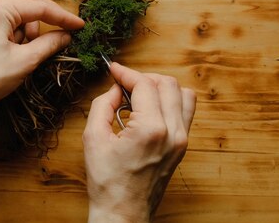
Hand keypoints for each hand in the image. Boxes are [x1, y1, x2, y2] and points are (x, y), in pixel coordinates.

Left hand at [0, 0, 83, 107]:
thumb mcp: (26, 60)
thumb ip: (49, 43)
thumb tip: (67, 35)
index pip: (39, 8)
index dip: (62, 17)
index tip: (79, 26)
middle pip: (27, 1)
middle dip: (46, 16)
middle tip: (64, 30)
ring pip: (16, 12)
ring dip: (29, 27)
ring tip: (29, 51)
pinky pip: (4, 21)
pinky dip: (16, 32)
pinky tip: (17, 50)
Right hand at [83, 63, 196, 222]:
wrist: (123, 212)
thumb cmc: (107, 180)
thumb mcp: (93, 137)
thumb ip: (102, 105)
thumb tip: (114, 89)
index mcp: (151, 129)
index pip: (144, 84)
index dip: (126, 72)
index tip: (113, 70)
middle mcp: (173, 132)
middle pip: (167, 83)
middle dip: (143, 77)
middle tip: (123, 83)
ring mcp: (182, 140)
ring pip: (184, 94)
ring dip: (161, 87)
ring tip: (140, 94)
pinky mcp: (183, 146)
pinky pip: (186, 111)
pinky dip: (170, 101)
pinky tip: (150, 108)